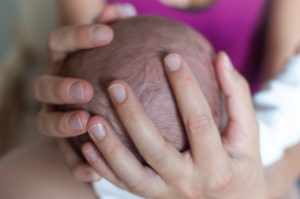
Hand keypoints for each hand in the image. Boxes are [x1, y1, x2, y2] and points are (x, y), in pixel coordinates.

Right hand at [33, 3, 136, 180]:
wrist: (98, 113)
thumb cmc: (107, 77)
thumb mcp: (113, 54)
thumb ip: (113, 31)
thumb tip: (123, 10)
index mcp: (64, 64)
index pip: (61, 43)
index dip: (79, 36)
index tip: (108, 34)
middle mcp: (54, 91)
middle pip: (44, 86)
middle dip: (61, 87)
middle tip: (85, 89)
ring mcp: (55, 118)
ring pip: (47, 123)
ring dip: (64, 124)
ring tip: (86, 123)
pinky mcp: (64, 146)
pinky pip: (65, 158)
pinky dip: (76, 164)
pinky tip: (92, 172)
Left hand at [81, 52, 266, 197]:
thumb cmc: (242, 162)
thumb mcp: (248, 133)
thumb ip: (236, 95)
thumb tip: (221, 57)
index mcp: (217, 166)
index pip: (199, 122)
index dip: (186, 88)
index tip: (171, 56)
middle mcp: (188, 184)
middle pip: (155, 150)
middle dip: (134, 117)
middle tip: (116, 84)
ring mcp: (166, 194)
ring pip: (131, 174)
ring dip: (109, 147)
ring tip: (92, 119)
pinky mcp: (151, 198)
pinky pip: (123, 185)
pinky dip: (103, 168)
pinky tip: (87, 145)